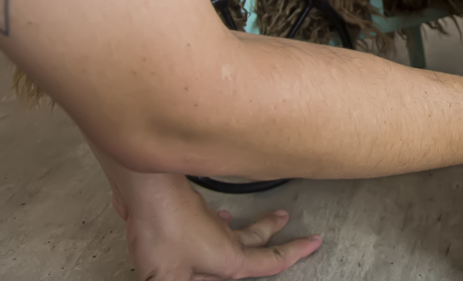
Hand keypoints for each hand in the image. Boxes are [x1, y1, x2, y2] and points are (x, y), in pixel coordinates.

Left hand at [110, 171, 320, 280]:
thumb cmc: (162, 230)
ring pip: (234, 230)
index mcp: (228, 258)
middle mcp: (223, 239)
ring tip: (255, 222)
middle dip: (272, 232)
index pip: (270, 260)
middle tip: (285, 220)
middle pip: (256, 239)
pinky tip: (212, 219)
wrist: (148, 190)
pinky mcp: (189, 215)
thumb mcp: (166, 278)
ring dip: (248, 228)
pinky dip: (217, 223)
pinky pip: (211, 223)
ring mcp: (207, 224)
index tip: (314, 242)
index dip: (295, 253)